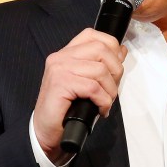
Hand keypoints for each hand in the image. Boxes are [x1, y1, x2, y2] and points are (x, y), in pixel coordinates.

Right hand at [33, 28, 126, 162]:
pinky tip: (100, 109)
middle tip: (112, 89)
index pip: (92, 35)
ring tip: (105, 102)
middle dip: (115, 70)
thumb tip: (121, 51)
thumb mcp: (85, 82)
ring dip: (110, 90)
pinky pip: (93, 88)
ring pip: (100, 70)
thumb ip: (100, 65)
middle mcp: (60, 57)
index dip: (111, 46)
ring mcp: (59, 69)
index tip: (116, 65)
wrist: (45, 131)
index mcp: (66, 54)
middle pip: (101, 49)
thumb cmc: (66, 109)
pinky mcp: (60, 84)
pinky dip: (103, 101)